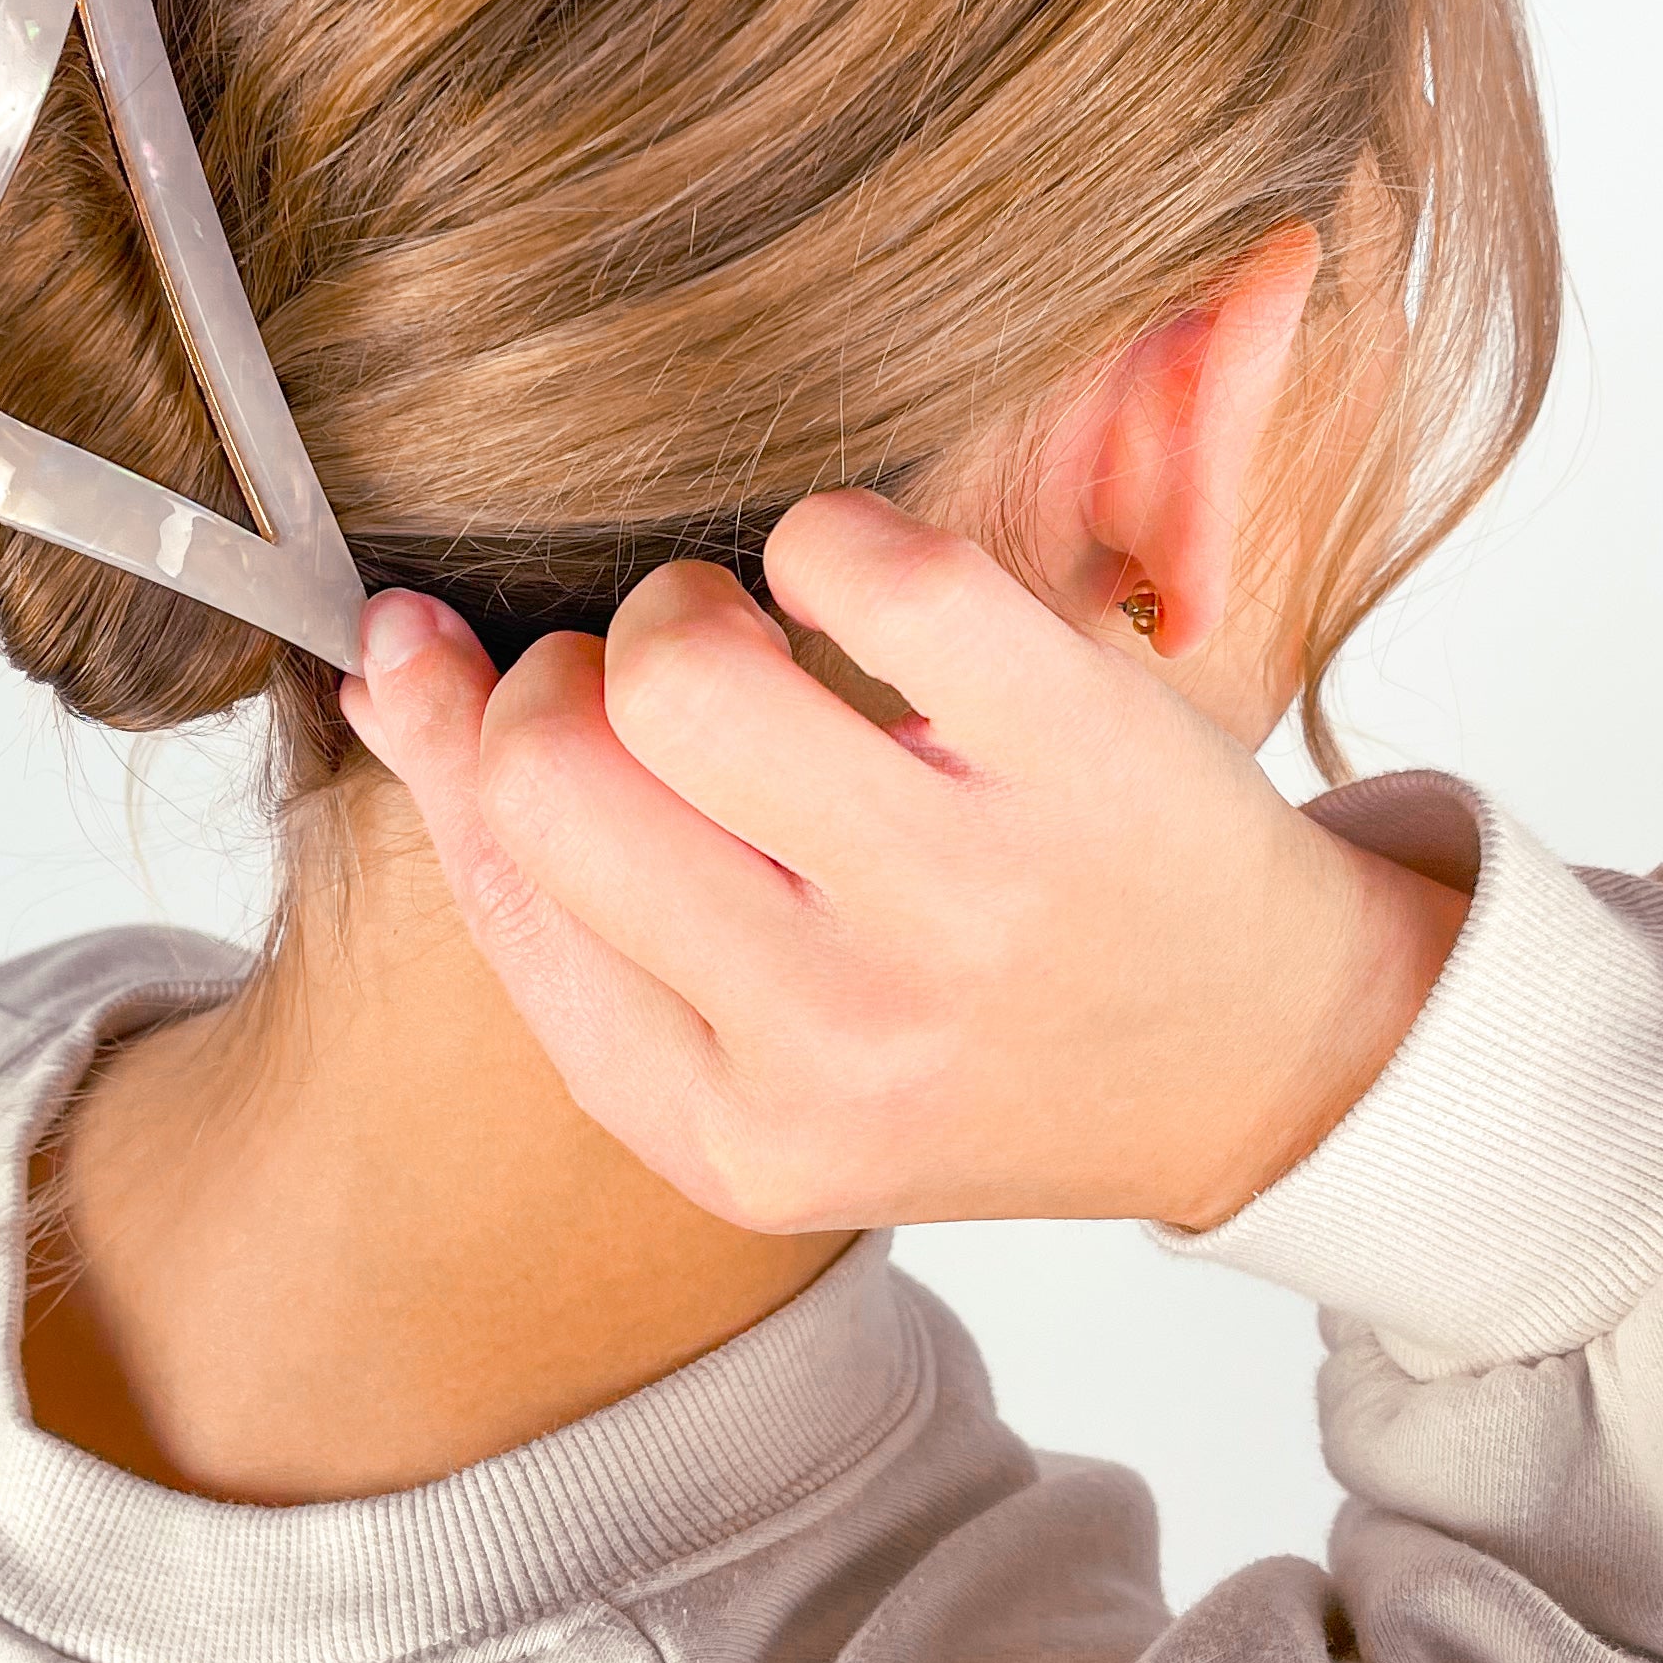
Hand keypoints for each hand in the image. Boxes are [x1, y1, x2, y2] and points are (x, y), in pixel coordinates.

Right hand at [339, 493, 1465, 1234]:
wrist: (1276, 1063)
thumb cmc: (983, 1020)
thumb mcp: (755, 1028)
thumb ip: (555, 876)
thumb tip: (386, 660)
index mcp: (726, 1130)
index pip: (496, 881)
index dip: (457, 733)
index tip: (474, 656)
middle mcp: (836, 1046)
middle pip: (557, 772)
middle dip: (575, 673)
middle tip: (669, 678)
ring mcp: (967, 913)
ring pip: (686, 670)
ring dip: (694, 601)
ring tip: (765, 633)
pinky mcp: (1086, 770)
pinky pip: (873, 569)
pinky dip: (838, 533)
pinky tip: (875, 587)